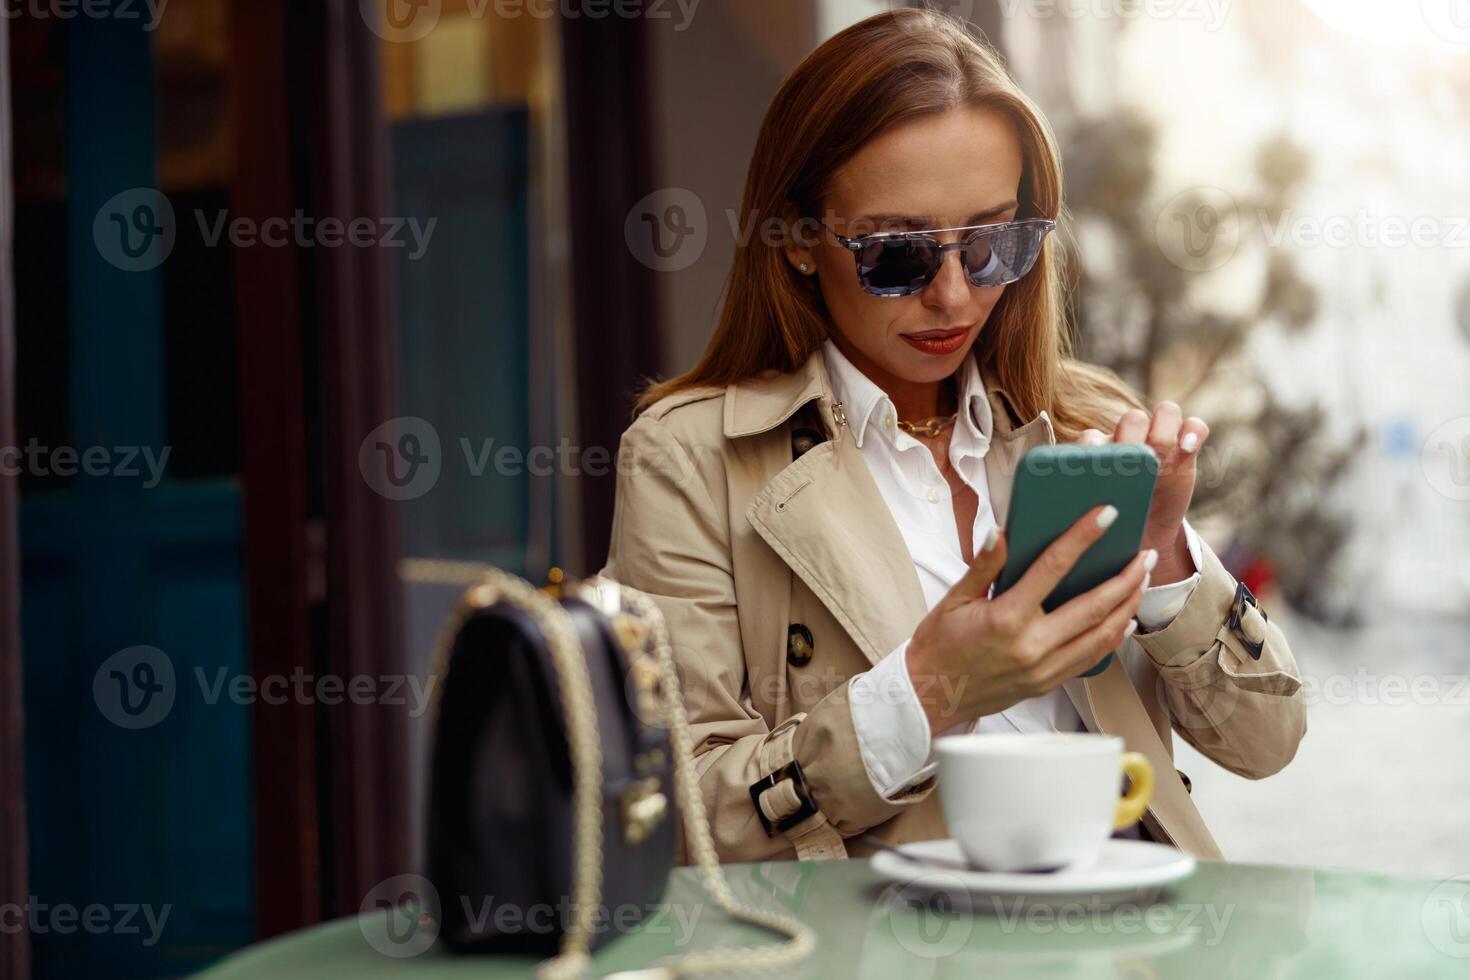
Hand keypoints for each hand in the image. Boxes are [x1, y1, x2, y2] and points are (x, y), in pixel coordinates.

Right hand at [906, 507, 1156, 731]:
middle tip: (1142, 554)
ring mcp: (1043, 669)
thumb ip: (983, 566)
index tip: (1106, 515)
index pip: (1053, 568)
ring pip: (1101, 635)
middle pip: (1093, 606)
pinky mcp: (1047, 684)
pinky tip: (1123, 619)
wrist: (929, 696)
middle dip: (1125, 578)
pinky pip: (1091, 658)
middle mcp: (1031, 646)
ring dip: (1127, 606)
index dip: (1082, 538)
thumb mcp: (953, 600)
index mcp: (1006, 619)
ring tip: (1140, 581)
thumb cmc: (938, 646)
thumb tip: (1001, 532)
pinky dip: (1113, 637)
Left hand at [1080, 402, 1208, 584]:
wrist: (1143, 532)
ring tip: (1163, 456)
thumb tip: (1056, 509)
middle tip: (1131, 461)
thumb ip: (1079, 507)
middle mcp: (1127, 438)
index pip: (1092, 437)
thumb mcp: (1093, 519)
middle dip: (1132, 435)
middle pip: (1132, 419)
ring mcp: (1158, 439)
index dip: (1093, 448)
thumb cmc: (1109, 524)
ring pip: (1165, 414)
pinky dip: (1194, 432)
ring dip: (1163, 431)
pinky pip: (1194, 426)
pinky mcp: (1184, 448)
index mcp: (1096, 453)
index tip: (1093, 462)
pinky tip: (1188, 447)